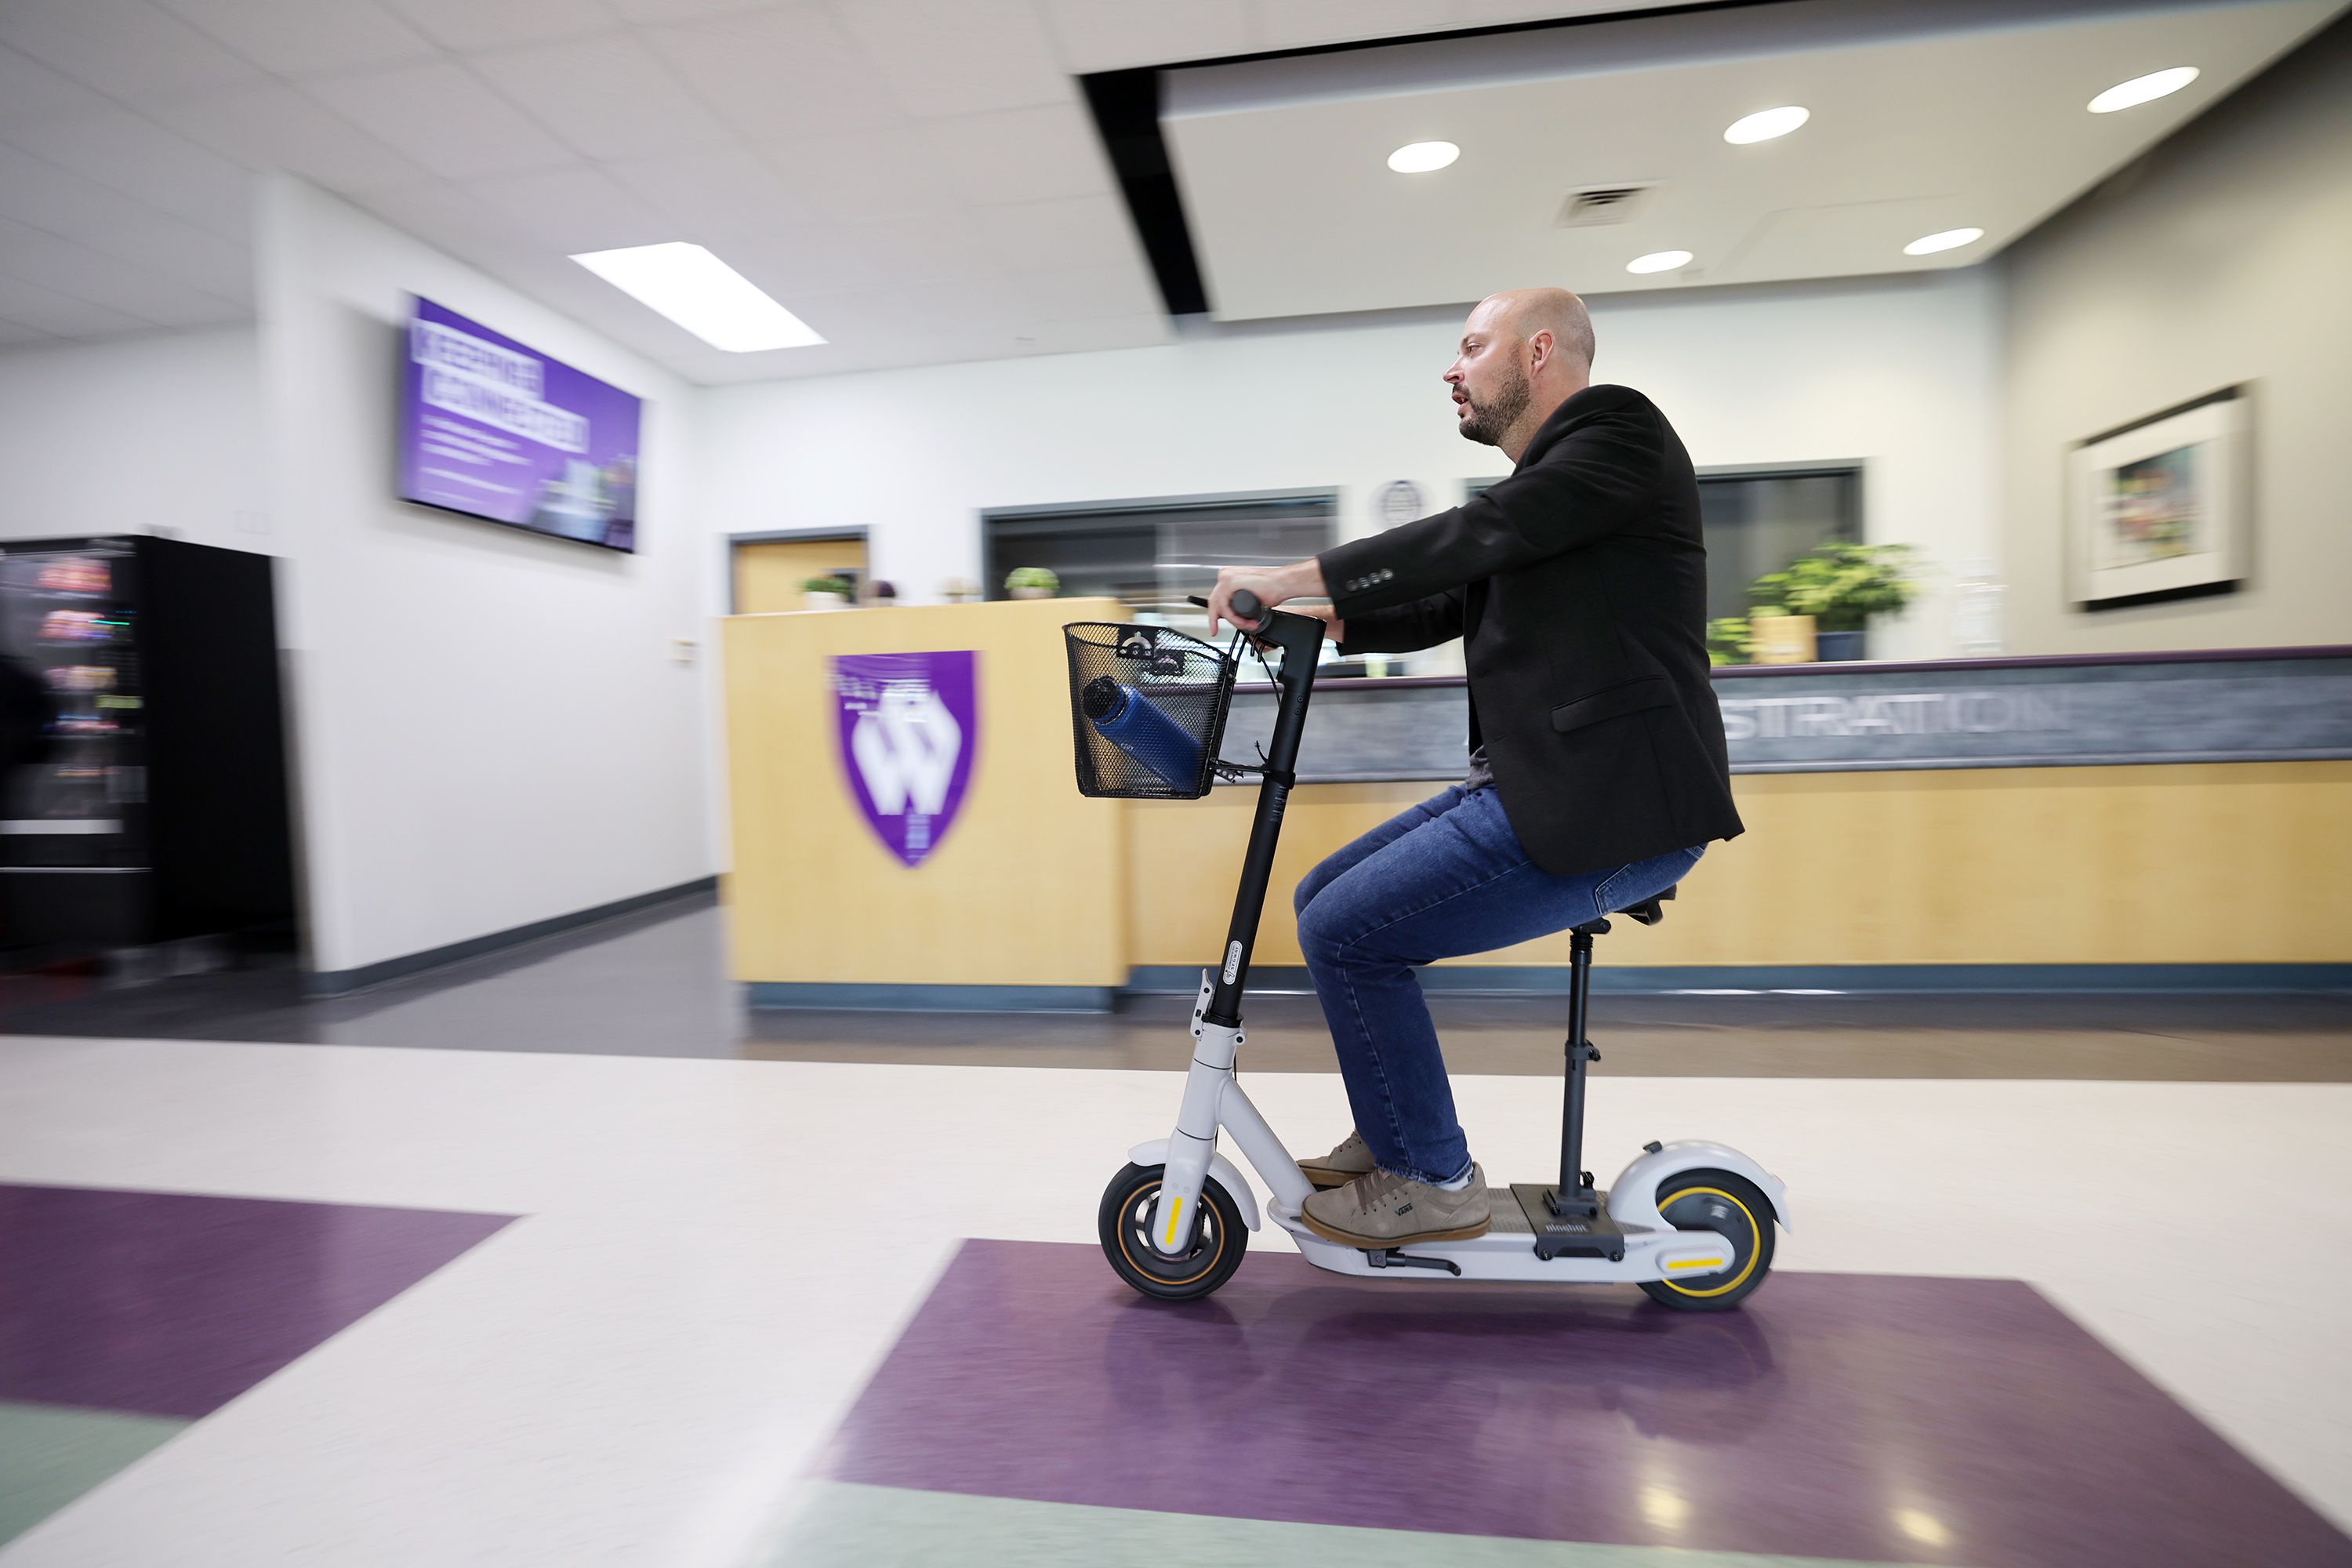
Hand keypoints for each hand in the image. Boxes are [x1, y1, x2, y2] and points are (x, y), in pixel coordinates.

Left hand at [1205, 560, 1327, 638]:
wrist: (1281, 584)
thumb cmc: (1271, 588)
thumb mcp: (1249, 596)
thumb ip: (1238, 601)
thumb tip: (1234, 612)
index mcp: (1228, 576)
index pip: (1215, 598)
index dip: (1215, 614)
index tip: (1214, 626)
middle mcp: (1225, 575)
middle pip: (1214, 603)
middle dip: (1216, 621)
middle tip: (1216, 631)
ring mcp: (1227, 578)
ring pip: (1221, 607)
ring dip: (1235, 621)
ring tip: (1248, 625)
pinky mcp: (1230, 583)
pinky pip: (1226, 608)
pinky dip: (1236, 618)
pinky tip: (1246, 622)